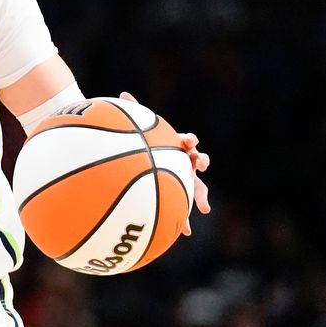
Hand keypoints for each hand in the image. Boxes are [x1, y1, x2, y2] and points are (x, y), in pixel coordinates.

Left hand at [121, 91, 210, 233]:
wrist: (136, 157)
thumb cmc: (138, 141)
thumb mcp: (136, 128)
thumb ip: (132, 111)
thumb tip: (123, 93)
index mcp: (176, 147)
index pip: (188, 142)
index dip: (190, 143)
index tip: (188, 143)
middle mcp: (182, 162)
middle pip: (196, 166)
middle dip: (200, 172)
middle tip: (200, 174)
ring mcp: (181, 178)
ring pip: (195, 189)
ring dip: (199, 199)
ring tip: (203, 210)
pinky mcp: (176, 193)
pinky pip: (180, 207)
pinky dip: (182, 219)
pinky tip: (184, 232)